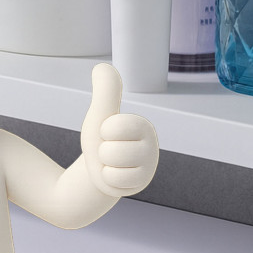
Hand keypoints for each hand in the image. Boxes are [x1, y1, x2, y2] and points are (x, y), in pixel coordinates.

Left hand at [80, 63, 158, 198]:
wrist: (102, 167)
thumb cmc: (103, 137)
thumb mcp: (100, 113)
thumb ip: (103, 91)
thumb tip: (101, 66)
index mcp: (144, 125)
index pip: (113, 127)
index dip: (103, 130)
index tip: (109, 132)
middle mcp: (152, 146)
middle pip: (109, 151)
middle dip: (102, 151)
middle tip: (109, 150)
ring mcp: (148, 169)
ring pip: (110, 168)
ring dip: (104, 166)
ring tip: (112, 162)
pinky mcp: (140, 186)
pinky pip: (112, 184)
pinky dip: (108, 181)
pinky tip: (115, 176)